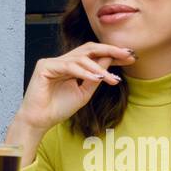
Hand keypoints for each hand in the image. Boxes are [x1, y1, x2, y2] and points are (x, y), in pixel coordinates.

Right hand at [15, 42, 136, 134]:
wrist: (39, 121)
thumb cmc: (58, 109)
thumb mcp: (84, 93)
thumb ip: (95, 77)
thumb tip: (111, 60)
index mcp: (71, 66)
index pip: (94, 54)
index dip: (112, 54)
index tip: (130, 57)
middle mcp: (62, 60)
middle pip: (89, 49)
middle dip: (110, 50)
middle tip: (127, 54)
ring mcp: (52, 62)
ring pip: (81, 58)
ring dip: (98, 68)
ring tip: (111, 79)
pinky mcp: (45, 67)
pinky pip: (68, 66)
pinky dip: (83, 72)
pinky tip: (96, 78)